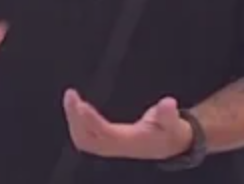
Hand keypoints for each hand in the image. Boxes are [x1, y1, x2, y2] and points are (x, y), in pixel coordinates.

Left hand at [62, 90, 192, 160]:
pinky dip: (76, 124)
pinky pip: (84, 138)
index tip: (81, 105)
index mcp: (130, 141)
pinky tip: (74, 109)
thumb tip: (168, 103)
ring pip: (83, 140)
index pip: (105, 133)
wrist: (168, 145)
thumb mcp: (173, 123)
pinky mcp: (105, 142)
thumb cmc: (168, 132)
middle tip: (71, 96)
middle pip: (88, 139)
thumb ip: (169, 114)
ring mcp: (109, 146)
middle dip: (76, 119)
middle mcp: (116, 146)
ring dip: (73, 120)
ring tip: (70, 99)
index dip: (91, 120)